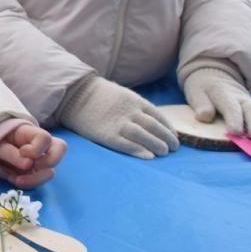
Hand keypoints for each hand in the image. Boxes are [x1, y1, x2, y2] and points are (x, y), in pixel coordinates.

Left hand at [0, 122, 66, 187]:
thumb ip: (10, 152)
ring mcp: (40, 160)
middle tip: (29, 166)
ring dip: (35, 178)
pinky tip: (15, 180)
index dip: (37, 148)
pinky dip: (29, 184)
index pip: (45, 138)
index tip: (22, 152)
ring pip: (51, 170)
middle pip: (61, 148)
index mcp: (30, 133)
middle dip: (48, 162)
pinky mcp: (36, 173)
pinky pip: (40, 181)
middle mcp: (41, 146)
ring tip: (17, 179)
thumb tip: (28, 164)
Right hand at [57, 76, 178, 159]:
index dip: (168, 128)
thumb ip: (137, 106)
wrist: (75, 94)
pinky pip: (127, 145)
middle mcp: (130, 112)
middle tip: (174, 148)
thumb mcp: (122, 94)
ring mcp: (118, 124)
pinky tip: (149, 157)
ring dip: (157, 146)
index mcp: (134, 101)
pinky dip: (140, 151)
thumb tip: (153, 120)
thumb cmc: (99, 96)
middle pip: (154, 127)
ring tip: (164, 153)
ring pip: (144, 136)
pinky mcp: (107, 135)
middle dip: (167, 138)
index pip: (158, 116)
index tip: (174, 136)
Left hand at [183, 68, 250, 140]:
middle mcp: (240, 97)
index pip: (230, 106)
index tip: (235, 133)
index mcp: (222, 93)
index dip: (234, 118)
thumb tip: (204, 116)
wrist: (215, 75)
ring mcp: (250, 101)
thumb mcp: (196, 93)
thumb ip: (200, 104)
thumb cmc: (203, 88)